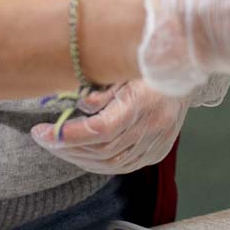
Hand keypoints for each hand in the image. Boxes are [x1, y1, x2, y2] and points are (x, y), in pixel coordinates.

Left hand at [30, 80, 185, 174]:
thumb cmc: (150, 63)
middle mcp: (152, 126)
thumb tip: (79, 106)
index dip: (68, 135)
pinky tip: (83, 154)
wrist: (187, 71)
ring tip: (58, 146)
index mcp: (143, 101)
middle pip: (101, 150)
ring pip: (111, 164)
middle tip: (43, 138)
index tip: (41, 132)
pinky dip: (99, 163)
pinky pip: (124, 166)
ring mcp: (157, 142)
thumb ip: (101, 89)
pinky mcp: (158, 151)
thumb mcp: (123, 66)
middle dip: (66, 147)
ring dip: (79, 158)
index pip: (101, 129)